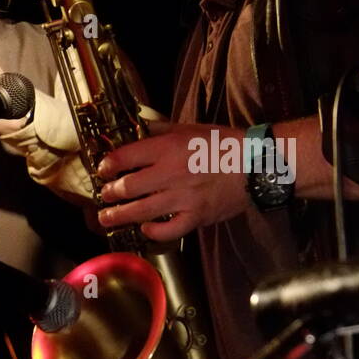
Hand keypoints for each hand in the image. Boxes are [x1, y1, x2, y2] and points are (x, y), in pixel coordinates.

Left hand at [96, 122, 249, 240]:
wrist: (255, 164)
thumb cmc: (224, 143)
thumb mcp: (190, 128)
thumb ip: (161, 129)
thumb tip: (138, 126)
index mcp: (168, 148)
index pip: (125, 157)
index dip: (108, 165)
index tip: (103, 170)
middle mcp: (171, 174)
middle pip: (128, 187)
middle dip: (110, 193)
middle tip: (105, 196)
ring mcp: (183, 198)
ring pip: (141, 211)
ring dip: (120, 216)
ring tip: (108, 218)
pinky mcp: (196, 217)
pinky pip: (169, 230)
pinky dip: (154, 231)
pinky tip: (145, 229)